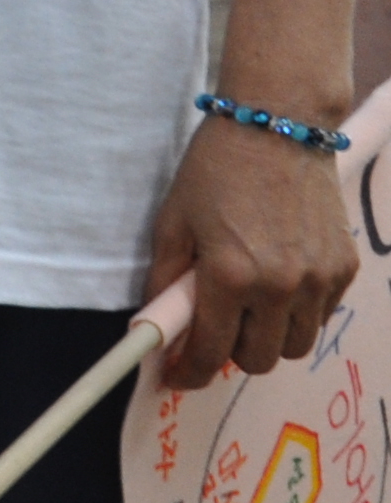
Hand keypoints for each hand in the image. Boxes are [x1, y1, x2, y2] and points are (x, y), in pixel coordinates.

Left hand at [150, 112, 361, 387]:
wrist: (278, 126)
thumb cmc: (214, 172)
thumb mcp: (172, 224)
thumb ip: (165, 284)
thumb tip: (156, 329)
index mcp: (229, 277)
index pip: (210, 352)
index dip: (189, 373)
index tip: (178, 376)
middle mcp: (280, 286)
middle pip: (258, 360)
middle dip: (229, 353)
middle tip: (213, 329)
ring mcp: (319, 279)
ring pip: (294, 344)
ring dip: (267, 335)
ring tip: (247, 304)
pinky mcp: (346, 267)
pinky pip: (321, 315)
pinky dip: (298, 312)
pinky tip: (279, 281)